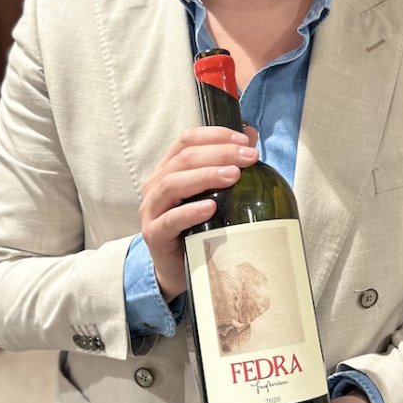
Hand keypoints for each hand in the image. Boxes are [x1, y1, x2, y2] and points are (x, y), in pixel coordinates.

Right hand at [139, 125, 258, 300]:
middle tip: (248, 158)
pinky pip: (170, 220)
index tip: (245, 140)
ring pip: (172, 183)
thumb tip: (251, 135)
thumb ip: (227, 162)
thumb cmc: (195, 226)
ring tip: (233, 176)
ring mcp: (152, 210)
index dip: (215, 135)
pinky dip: (190, 211)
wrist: (177, 268)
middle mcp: (155, 185)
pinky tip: (210, 207)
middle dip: (219, 153)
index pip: (187, 140)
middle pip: (184, 158)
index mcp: (168, 169)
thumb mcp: (212, 192)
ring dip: (205, 175)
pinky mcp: (154, 234)